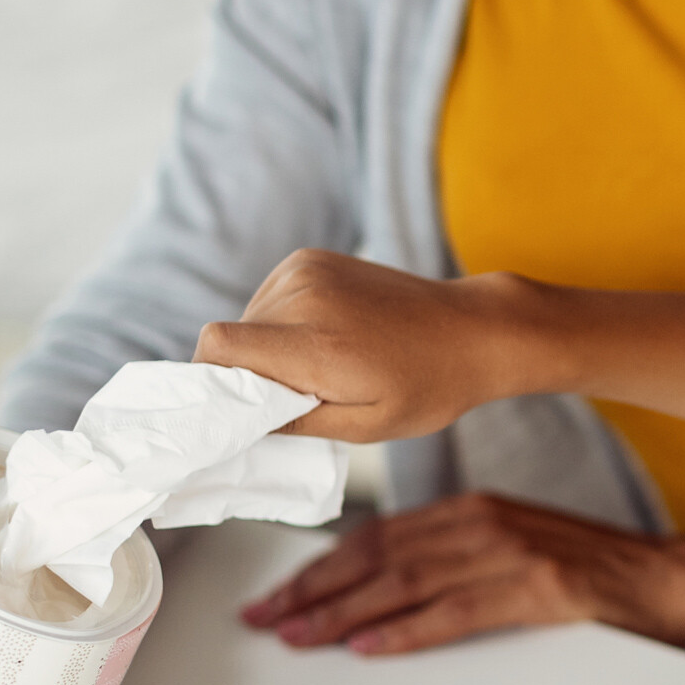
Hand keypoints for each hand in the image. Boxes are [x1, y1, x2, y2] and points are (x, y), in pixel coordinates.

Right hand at [194, 249, 562, 442]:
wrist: (472, 330)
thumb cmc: (427, 388)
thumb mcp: (365, 426)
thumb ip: (293, 423)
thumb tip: (235, 423)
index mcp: (318, 345)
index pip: (219, 346)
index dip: (213, 380)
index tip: (237, 405)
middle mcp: (305, 297)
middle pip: (232, 338)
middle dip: (252, 371)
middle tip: (302, 393)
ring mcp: (306, 270)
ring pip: (248, 318)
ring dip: (270, 346)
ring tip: (325, 363)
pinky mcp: (310, 258)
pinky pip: (269, 298)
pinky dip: (284, 322)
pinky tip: (328, 335)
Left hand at [237, 493, 684, 656]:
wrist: (671, 579)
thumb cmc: (598, 572)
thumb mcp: (519, 544)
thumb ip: (459, 555)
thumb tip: (390, 586)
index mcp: (475, 510)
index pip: (379, 536)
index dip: (322, 567)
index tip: (280, 593)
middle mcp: (484, 523)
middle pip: (379, 556)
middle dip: (315, 590)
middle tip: (267, 618)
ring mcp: (511, 552)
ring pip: (405, 582)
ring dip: (344, 612)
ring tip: (300, 636)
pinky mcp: (539, 587)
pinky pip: (457, 610)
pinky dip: (408, 630)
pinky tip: (370, 646)